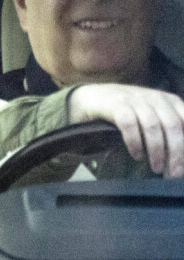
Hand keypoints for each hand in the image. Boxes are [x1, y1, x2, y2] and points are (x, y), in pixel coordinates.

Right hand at [68, 84, 183, 178]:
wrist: (95, 97)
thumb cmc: (129, 112)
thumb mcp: (154, 115)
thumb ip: (170, 129)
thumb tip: (182, 158)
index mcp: (168, 100)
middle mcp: (153, 97)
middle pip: (172, 126)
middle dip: (176, 154)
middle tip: (173, 174)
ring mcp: (134, 99)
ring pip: (152, 126)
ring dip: (156, 151)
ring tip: (156, 168)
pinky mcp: (116, 104)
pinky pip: (129, 124)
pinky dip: (135, 142)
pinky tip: (136, 155)